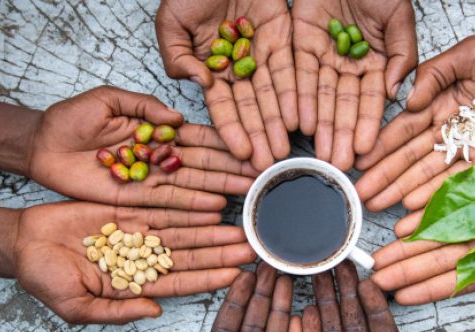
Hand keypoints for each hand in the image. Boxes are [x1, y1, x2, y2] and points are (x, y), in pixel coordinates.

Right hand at [14, 201, 255, 323]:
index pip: (181, 284)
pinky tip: (210, 204)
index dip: (209, 279)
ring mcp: (137, 234)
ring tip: (239, 225)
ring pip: (183, 231)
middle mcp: (142, 260)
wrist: (21, 242)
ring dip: (212, 229)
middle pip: (191, 256)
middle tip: (251, 245)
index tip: (237, 274)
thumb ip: (117, 310)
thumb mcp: (76, 306)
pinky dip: (186, 206)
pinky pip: (162, 207)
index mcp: (134, 286)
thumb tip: (154, 311)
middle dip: (221, 252)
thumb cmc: (43, 279)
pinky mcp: (127, 210)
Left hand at [29, 86, 257, 209]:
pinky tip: (215, 210)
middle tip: (260, 178)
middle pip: (202, 165)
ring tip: (247, 195)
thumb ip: (144, 107)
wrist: (41, 145)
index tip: (250, 148)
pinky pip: (167, 204)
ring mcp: (148, 180)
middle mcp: (158, 157)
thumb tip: (178, 118)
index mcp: (156, 130)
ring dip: (220, 191)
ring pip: (191, 186)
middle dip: (231, 171)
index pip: (198, 138)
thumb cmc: (70, 118)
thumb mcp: (108, 100)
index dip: (225, 144)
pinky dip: (191, 208)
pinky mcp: (134, 199)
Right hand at [156, 0, 296, 171]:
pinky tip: (302, 118)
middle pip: (252, 107)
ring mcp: (263, 54)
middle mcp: (239, 67)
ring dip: (280, 123)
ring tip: (286, 150)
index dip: (233, 130)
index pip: (223, 106)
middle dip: (260, 136)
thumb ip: (178, 57)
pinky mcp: (285, 38)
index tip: (242, 154)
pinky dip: (298, 93)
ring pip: (274, 94)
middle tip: (269, 165)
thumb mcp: (172, 22)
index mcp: (211, 67)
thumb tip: (202, 85)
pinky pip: (293, 69)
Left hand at [293, 0, 416, 170]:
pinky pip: (297, 75)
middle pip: (343, 106)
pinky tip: (300, 122)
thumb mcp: (399, 17)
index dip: (366, 125)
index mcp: (375, 63)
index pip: (370, 100)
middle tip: (337, 164)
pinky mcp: (299, 45)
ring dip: (319, 125)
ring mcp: (323, 57)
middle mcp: (348, 66)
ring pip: (319, 96)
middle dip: (340, 135)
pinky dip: (298, 98)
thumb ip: (401, 55)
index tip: (364, 150)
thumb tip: (396, 94)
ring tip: (318, 153)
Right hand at [355, 36, 474, 211]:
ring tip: (376, 205)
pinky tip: (412, 206)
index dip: (381, 145)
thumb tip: (408, 101)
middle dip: (384, 175)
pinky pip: (457, 182)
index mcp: (440, 102)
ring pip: (428, 173)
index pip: (404, 128)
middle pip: (410, 157)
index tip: (360, 161)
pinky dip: (434, 195)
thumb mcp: (469, 53)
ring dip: (402, 190)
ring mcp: (468, 150)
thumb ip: (435, 73)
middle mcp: (450, 129)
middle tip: (360, 194)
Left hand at [371, 135, 474, 331]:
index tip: (400, 298)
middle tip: (375, 278)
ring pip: (439, 228)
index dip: (429, 290)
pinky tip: (404, 215)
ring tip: (381, 252)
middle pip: (441, 256)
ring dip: (410, 241)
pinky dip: (427, 204)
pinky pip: (450, 194)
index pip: (460, 280)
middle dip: (408, 268)